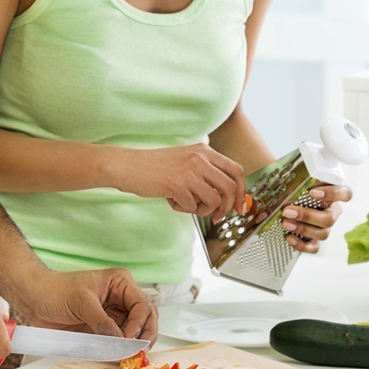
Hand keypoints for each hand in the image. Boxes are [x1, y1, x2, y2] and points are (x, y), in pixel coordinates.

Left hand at [10, 266, 157, 345]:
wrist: (36, 300)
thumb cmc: (55, 290)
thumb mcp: (81, 302)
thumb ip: (102, 322)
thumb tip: (119, 339)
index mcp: (120, 283)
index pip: (141, 304)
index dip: (139, 324)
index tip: (129, 339)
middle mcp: (121, 298)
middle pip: (147, 318)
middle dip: (145, 334)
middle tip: (137, 350)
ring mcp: (114, 314)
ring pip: (137, 331)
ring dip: (136, 343)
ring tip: (129, 355)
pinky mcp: (105, 329)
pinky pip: (120, 341)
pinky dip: (122, 349)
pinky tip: (119, 355)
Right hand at [106, 144, 245, 221]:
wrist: (127, 165)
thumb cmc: (155, 167)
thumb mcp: (185, 160)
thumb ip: (205, 171)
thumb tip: (226, 196)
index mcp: (204, 151)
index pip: (236, 171)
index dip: (241, 192)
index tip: (239, 207)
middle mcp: (200, 158)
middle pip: (230, 187)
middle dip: (227, 207)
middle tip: (217, 217)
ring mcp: (189, 171)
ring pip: (214, 200)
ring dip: (203, 210)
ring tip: (188, 205)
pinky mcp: (177, 185)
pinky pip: (192, 206)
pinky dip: (184, 209)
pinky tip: (172, 201)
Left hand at [281, 184, 352, 253]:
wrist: (284, 210)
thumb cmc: (292, 195)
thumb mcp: (294, 188)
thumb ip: (295, 187)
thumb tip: (286, 191)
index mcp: (332, 198)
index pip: (345, 194)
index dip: (333, 193)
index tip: (312, 192)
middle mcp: (332, 213)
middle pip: (329, 219)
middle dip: (307, 216)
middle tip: (288, 211)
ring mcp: (325, 229)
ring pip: (323, 234)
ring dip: (303, 229)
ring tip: (286, 223)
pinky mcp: (316, 242)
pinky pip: (315, 247)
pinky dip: (301, 245)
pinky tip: (289, 237)